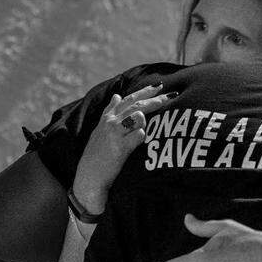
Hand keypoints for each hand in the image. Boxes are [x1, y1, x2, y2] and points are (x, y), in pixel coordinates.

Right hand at [74, 85, 174, 210]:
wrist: (90, 176)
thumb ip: (109, 112)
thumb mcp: (100, 130)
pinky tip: (134, 146)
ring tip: (136, 136)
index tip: (158, 86)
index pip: (128, 99)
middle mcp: (110, 122)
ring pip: (139, 117)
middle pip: (138, 105)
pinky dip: (141, 139)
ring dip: (144, 124)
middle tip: (171, 95)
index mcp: (107, 118)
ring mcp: (115, 133)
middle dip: (156, 99)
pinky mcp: (121, 146)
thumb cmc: (97, 154)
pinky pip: (140, 135)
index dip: (144, 91)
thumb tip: (117, 95)